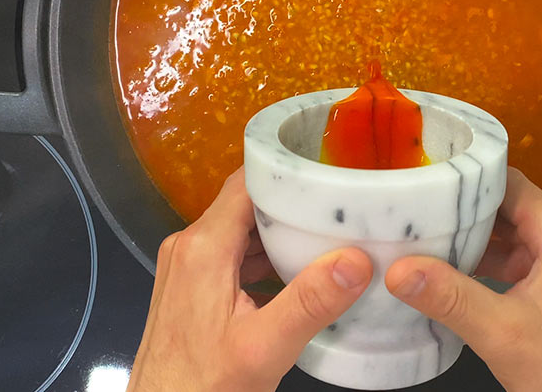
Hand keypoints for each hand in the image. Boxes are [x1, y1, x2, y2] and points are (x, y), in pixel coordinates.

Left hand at [127, 167, 372, 391]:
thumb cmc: (203, 386)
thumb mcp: (264, 348)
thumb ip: (310, 302)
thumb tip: (355, 261)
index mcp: (203, 247)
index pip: (247, 181)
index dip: (287, 173)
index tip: (328, 171)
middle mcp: (188, 246)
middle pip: (246, 204)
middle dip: (291, 205)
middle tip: (339, 208)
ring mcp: (186, 267)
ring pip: (240, 230)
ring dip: (278, 234)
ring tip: (327, 237)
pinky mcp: (190, 287)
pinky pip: (231, 256)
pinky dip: (262, 259)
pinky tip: (295, 276)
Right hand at [384, 167, 541, 391]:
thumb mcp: (502, 333)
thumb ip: (450, 297)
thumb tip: (400, 270)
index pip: (510, 183)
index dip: (469, 180)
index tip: (429, 180)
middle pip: (512, 209)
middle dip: (467, 215)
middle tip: (419, 217)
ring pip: (519, 237)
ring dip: (480, 244)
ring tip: (431, 246)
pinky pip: (529, 263)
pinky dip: (497, 267)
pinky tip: (462, 281)